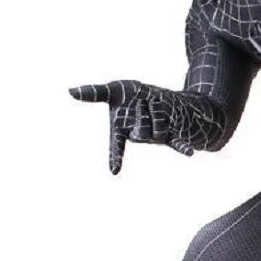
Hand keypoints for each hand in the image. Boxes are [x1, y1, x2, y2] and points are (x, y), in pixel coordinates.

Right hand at [69, 80, 225, 173]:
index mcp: (121, 131)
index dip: (116, 157)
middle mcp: (138, 137)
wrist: (154, 92)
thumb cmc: (130, 95)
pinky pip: (176, 144)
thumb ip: (95, 93)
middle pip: (142, 131)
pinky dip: (182, 149)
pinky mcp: (170, 135)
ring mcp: (155, 137)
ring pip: (158, 130)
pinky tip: (190, 154)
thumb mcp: (114, 90)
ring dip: (158, 111)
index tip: (115, 170)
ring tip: (155, 103)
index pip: (117, 145)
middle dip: (144, 112)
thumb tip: (70, 91)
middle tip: (142, 101)